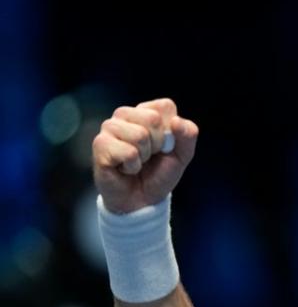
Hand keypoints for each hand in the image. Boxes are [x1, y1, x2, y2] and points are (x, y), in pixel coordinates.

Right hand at [92, 98, 198, 213]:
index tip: (164, 146)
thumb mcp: (183, 155)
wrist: (141, 200)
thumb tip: (176, 121)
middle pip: (152, 119)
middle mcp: (125, 114)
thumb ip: (188, 135)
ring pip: (139, 135)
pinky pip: (128, 152)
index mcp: (146, 111)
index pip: (165, 106)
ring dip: (144, 157)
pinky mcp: (100, 144)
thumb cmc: (159, 173)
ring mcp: (110, 127)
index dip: (172, 131)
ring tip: (137, 162)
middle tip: (149, 157)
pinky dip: (132, 166)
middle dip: (158, 145)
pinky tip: (125, 168)